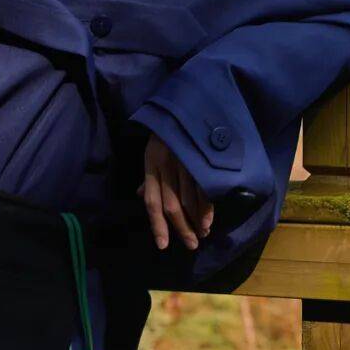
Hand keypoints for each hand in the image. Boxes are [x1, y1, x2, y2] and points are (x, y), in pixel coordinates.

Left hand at [136, 133, 214, 252]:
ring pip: (188, 199)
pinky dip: (206, 207)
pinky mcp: (200, 158)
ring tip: (202, 233)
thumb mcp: (152, 151)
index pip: (152, 202)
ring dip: (196, 220)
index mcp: (151, 165)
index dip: (157, 225)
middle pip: (171, 205)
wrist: (183, 104)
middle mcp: (166, 166)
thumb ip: (149, 176)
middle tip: (191, 244)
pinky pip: (203, 187)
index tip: (163, 245)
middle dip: (182, 228)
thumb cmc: (166, 132)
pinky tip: (208, 219)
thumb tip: (141, 194)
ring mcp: (184, 162)